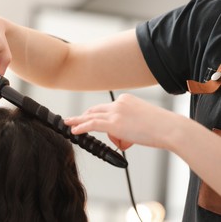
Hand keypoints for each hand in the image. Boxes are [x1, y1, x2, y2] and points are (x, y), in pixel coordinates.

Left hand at [64, 93, 181, 150]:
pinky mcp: (114, 123)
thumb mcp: (142, 121)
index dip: (95, 114)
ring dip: (79, 121)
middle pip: (96, 110)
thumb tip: (121, 137)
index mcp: (126, 100)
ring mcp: (116, 112)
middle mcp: (119, 103)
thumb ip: (129, 125)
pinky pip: (92, 124)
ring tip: (68, 124)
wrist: (170, 129)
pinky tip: (74, 130)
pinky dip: (81, 127)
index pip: (106, 107)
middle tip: (72, 119)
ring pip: (92, 117)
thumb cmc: (161, 127)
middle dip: (83, 116)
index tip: (88, 116)